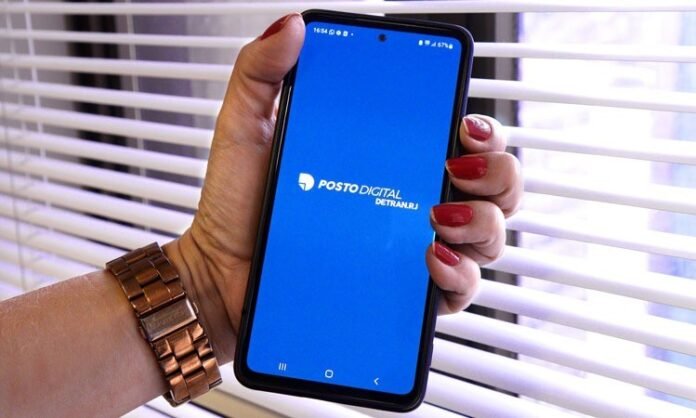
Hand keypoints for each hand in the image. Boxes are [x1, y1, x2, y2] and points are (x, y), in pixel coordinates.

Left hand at [165, 14, 521, 362]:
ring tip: (438, 216)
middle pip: (492, 183)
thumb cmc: (238, 206)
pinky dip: (459, 273)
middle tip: (457, 168)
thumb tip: (293, 27)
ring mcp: (412, 246)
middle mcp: (408, 199)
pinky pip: (459, 286)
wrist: (222, 273)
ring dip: (483, 221)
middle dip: (498, 171)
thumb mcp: (245, 127)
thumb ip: (262, 71)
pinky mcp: (404, 290)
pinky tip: (430, 257)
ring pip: (489, 233)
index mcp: (386, 157)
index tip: (464, 124)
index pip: (457, 136)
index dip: (481, 128)